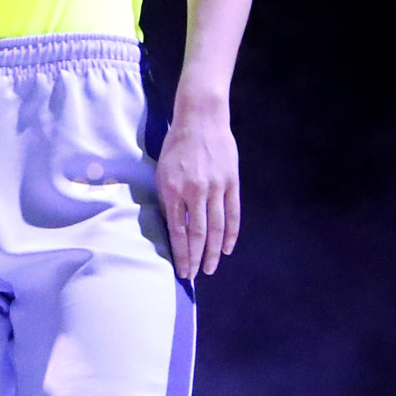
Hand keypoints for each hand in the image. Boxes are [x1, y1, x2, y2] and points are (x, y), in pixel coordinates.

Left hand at [158, 95, 240, 279]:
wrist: (201, 120)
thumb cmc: (175, 146)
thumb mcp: (162, 172)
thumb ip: (167, 199)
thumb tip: (171, 227)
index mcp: (173, 189)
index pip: (177, 230)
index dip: (180, 253)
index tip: (181, 270)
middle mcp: (195, 191)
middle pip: (197, 233)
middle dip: (195, 257)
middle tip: (194, 276)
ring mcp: (216, 188)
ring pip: (216, 227)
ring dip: (213, 251)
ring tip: (210, 268)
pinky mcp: (232, 183)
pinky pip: (233, 214)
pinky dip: (231, 234)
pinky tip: (227, 248)